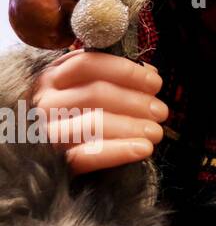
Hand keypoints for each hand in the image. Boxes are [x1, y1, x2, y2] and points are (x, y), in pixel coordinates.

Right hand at [28, 49, 167, 175]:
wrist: (51, 162)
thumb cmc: (81, 114)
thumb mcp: (90, 87)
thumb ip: (115, 77)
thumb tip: (150, 73)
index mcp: (54, 77)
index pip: (88, 64)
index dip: (125, 71)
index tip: (155, 82)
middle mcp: (44, 101)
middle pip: (94, 94)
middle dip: (135, 102)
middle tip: (161, 112)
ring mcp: (45, 131)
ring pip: (93, 123)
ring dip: (132, 126)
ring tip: (156, 132)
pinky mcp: (53, 160)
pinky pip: (85, 156)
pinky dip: (118, 152)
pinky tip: (142, 149)